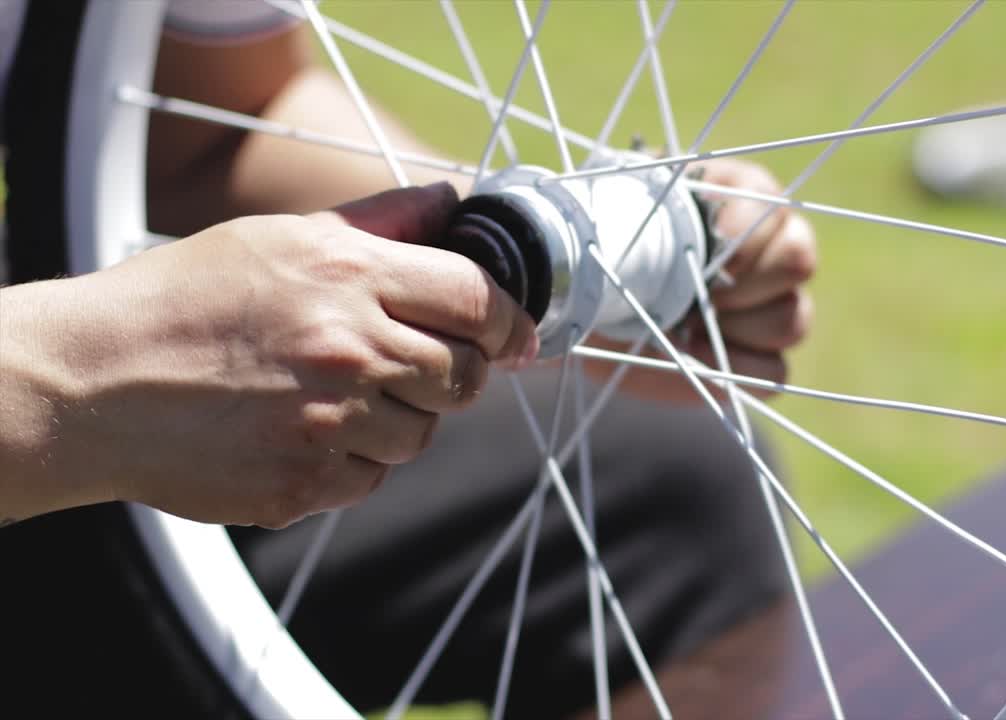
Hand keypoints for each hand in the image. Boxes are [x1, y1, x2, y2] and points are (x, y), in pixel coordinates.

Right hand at [13, 183, 536, 527]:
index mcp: (348, 275)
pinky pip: (373, 479)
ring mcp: (328, 423)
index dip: (511, 321)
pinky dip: (354, 460)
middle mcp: (349, 348)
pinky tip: (303, 431)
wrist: (94, 383)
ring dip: (400, 418)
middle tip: (416, 365)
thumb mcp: (279, 237)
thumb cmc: (184, 298)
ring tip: (337, 395)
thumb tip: (450, 203)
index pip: (477, 299)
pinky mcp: (304, 484)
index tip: (517, 335)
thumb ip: (377, 223)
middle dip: (456, 371)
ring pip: (423, 434)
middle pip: (465, 375)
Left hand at [586, 159, 816, 403]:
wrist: (592, 321)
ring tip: (684, 326)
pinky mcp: (763, 359)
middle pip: (797, 257)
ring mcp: (774, 304)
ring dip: (736, 328)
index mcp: (736, 195)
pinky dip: (733, 370)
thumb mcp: (612, 225)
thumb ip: (630, 210)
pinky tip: (690, 357)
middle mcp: (769, 247)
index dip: (740, 228)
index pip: (768, 202)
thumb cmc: (605, 260)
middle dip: (740, 283)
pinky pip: (775, 370)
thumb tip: (653, 210)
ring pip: (793, 317)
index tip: (698, 250)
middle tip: (689, 294)